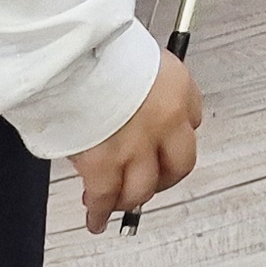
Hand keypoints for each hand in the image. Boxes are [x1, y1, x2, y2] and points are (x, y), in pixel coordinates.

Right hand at [74, 46, 200, 232]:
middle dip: (164, 178)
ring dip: (131, 198)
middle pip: (179, 165)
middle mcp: (165, 121)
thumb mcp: (139, 54)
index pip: (193, 120)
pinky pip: (105, 198)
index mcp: (177, 88)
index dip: (175, 137)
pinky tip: (96, 219)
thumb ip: (146, 84)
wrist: (72, 54)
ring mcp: (136, 146)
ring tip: (119, 201)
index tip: (165, 144)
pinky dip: (100, 213)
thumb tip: (137, 104)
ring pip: (143, 188)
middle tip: (151, 181)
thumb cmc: (97, 47)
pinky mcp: (103, 163)